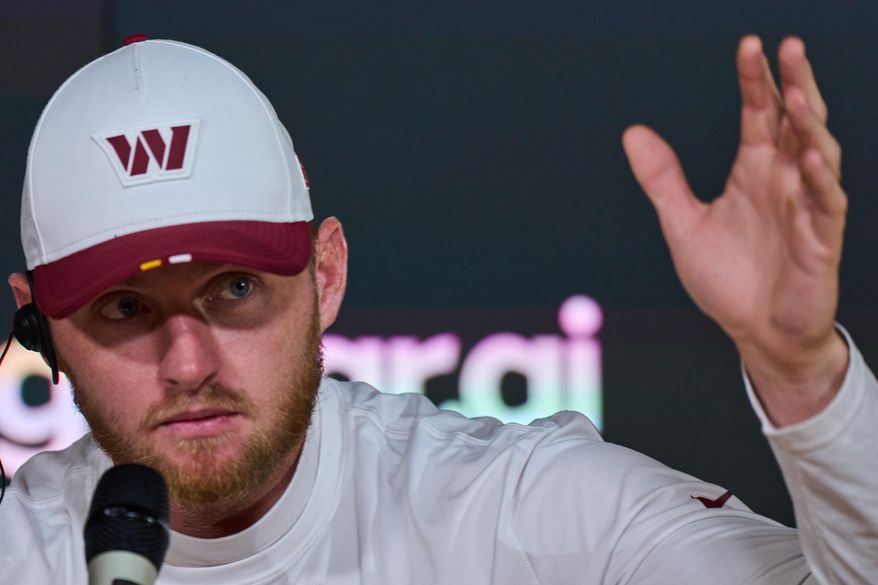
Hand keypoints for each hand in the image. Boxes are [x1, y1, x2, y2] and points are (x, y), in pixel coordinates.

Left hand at [622, 36, 848, 424]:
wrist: (755, 333)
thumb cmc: (728, 279)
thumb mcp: (682, 225)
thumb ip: (663, 180)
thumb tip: (632, 132)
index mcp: (754, 172)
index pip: (758, 115)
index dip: (755, 81)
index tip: (749, 46)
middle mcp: (784, 181)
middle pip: (795, 122)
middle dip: (795, 84)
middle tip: (789, 46)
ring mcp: (806, 208)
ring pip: (818, 154)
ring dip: (810, 125)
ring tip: (796, 95)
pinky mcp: (821, 242)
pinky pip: (825, 205)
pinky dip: (819, 182)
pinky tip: (807, 160)